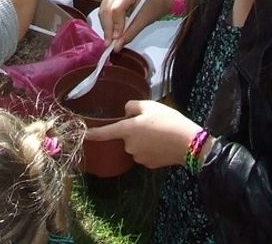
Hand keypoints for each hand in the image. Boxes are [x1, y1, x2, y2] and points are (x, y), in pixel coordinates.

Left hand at [87, 100, 201, 168]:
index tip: (84, 134)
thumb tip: (126, 112)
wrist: (188, 143)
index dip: (93, 133)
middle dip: (135, 131)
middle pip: (126, 137)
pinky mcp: (149, 165)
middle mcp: (129, 146)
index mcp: (127, 130)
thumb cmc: (168, 121)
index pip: (105, 133)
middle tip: (152, 123)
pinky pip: (145, 154)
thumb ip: (133, 106)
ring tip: (160, 133)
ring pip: (136, 146)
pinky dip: (151, 149)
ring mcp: (139, 158)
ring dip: (143, 140)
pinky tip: (163, 144)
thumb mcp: (150, 106)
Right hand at [97, 0, 167, 48]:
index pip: (117, 8)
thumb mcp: (144, 21)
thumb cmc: (153, 7)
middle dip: (108, 28)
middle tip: (109, 43)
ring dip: (106, 26)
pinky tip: (111, 30)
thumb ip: (130, 34)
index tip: (116, 40)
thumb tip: (116, 47)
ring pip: (103, 10)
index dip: (115, 25)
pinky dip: (106, 22)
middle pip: (107, 9)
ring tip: (111, 39)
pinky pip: (103, 9)